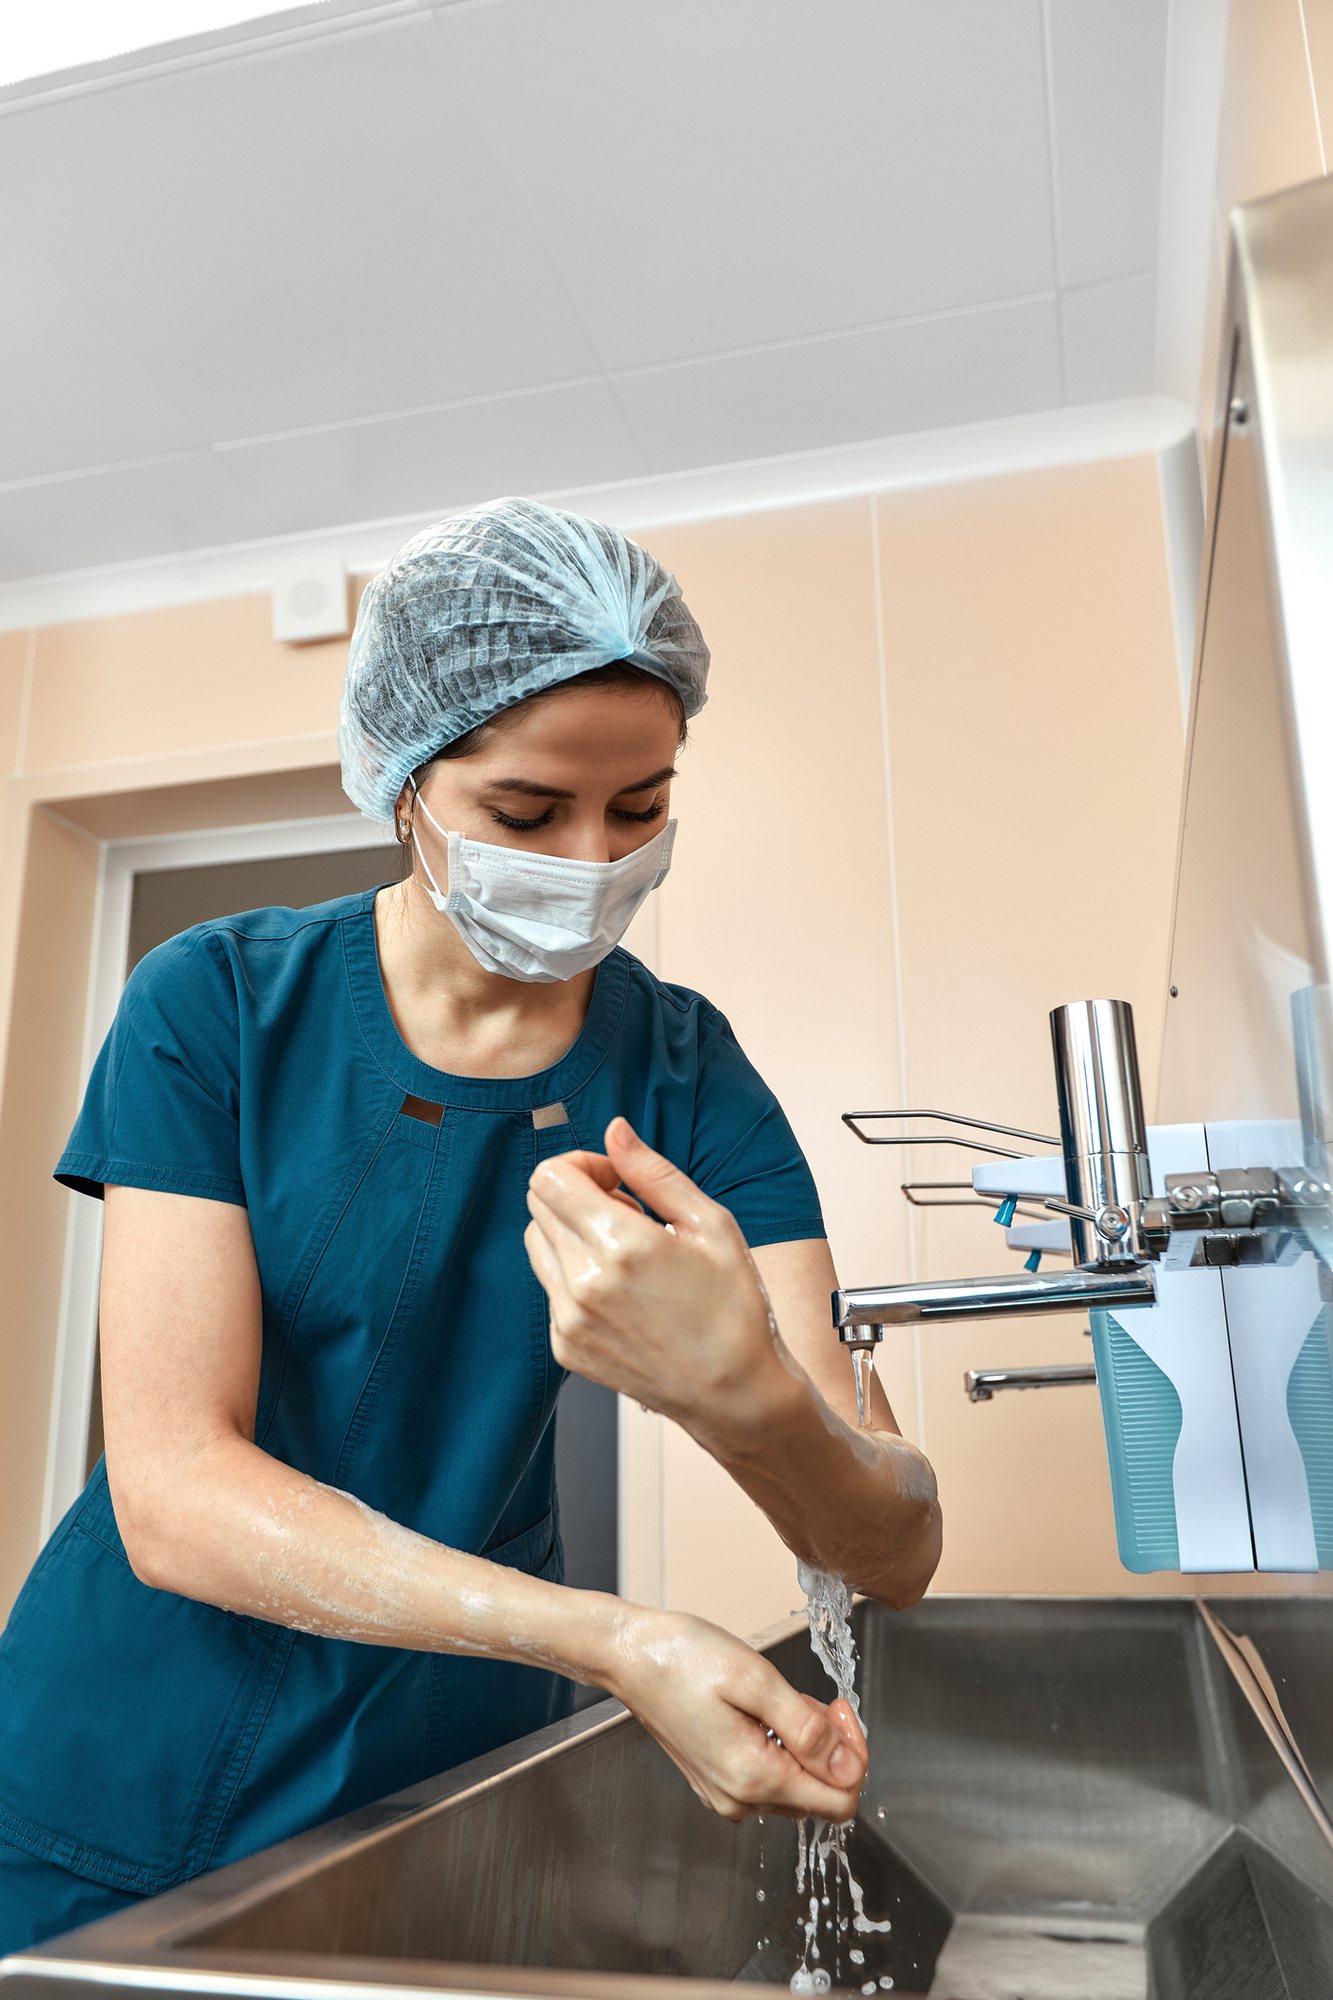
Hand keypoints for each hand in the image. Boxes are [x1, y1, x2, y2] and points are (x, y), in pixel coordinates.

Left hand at [523, 1117, 776, 1430]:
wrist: (734, 1393)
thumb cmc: (734, 1307)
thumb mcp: (710, 1224)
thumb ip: (653, 1172)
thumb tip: (614, 1131)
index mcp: (622, 1244)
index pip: (551, 1177)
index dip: (582, 1165)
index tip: (616, 1180)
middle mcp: (584, 1282)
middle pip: (539, 1204)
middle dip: (577, 1195)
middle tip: (629, 1215)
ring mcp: (569, 1319)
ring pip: (537, 1243)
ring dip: (570, 1233)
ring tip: (624, 1254)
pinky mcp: (565, 1347)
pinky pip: (550, 1288)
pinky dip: (575, 1275)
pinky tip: (623, 1292)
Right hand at [608, 1605, 867, 1822]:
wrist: (630, 1655)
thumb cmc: (685, 1658)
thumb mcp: (755, 1680)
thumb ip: (807, 1729)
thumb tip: (849, 1767)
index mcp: (753, 1780)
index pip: (841, 1801)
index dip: (852, 1754)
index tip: (836, 1708)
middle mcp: (740, 1801)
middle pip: (821, 1795)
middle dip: (829, 1746)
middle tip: (808, 1695)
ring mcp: (725, 1794)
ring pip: (797, 1785)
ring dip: (804, 1744)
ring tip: (776, 1698)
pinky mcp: (716, 1781)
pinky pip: (769, 1777)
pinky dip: (780, 1746)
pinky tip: (760, 1710)